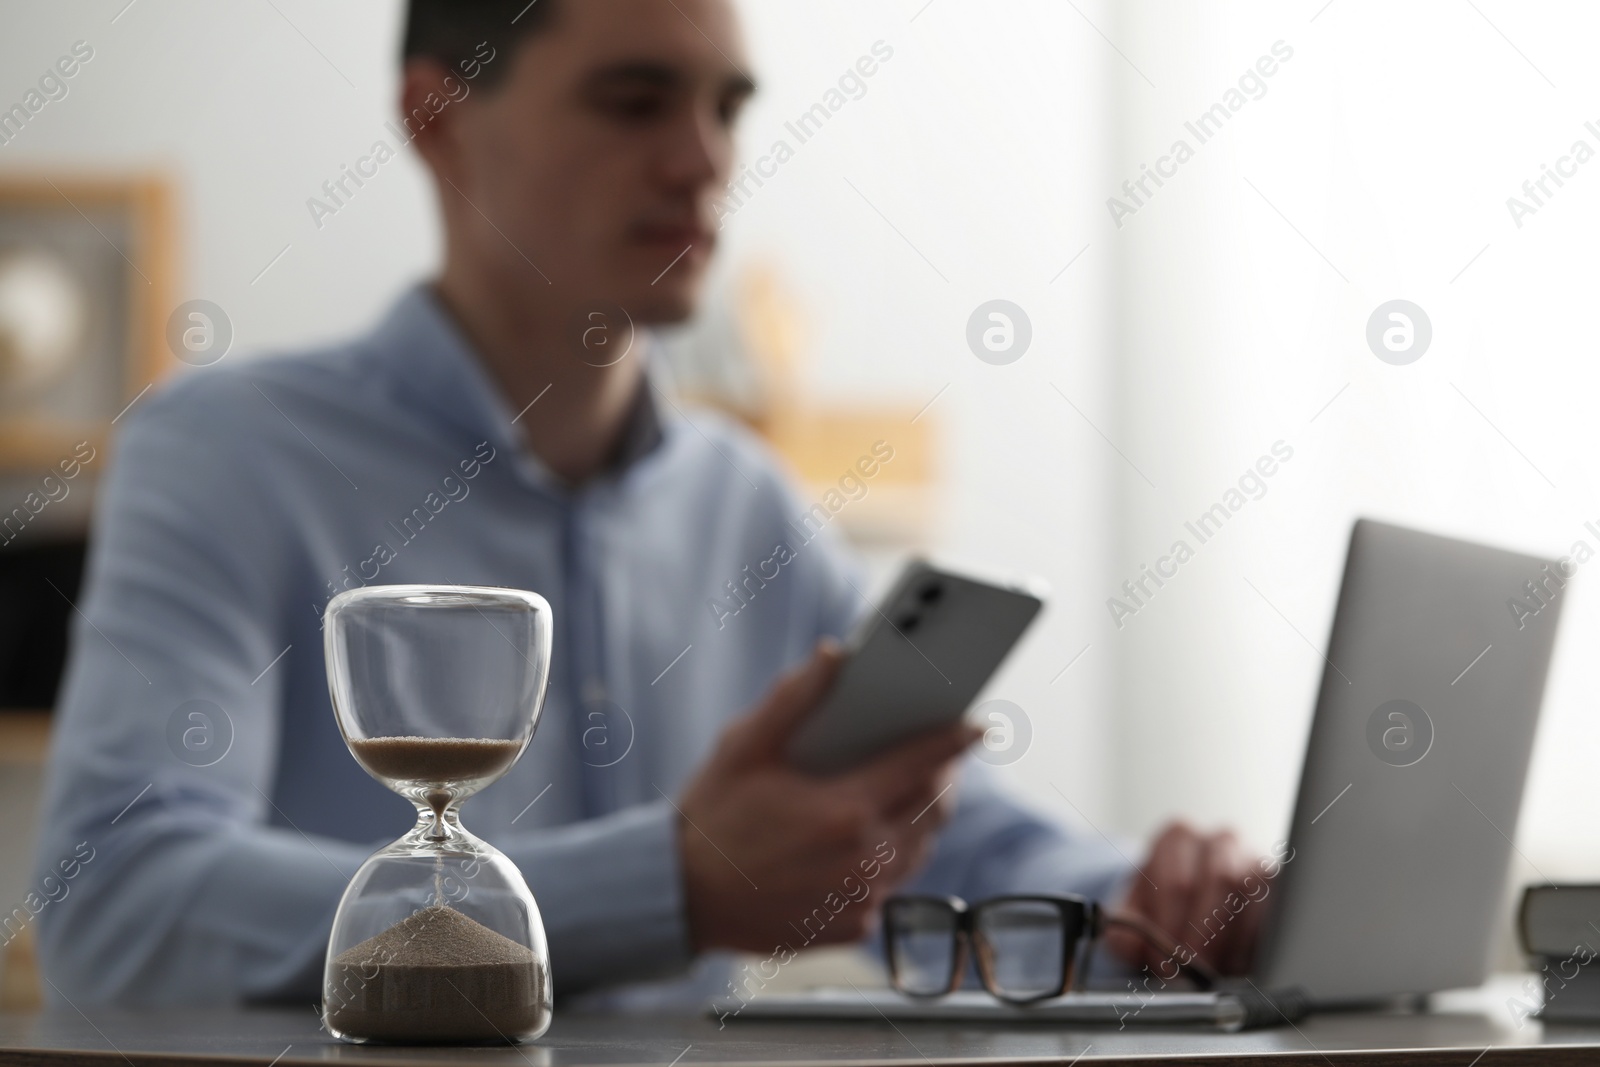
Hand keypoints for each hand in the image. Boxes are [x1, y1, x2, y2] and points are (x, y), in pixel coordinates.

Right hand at [676, 639, 979, 954]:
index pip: (921, 766)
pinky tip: (868, 838)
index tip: (978, 725)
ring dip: (921, 817)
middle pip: (932, 809)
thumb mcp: (743, 748)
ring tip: (908, 790)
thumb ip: (794, 698)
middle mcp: (863, 860)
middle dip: (941, 777)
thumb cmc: (711, 818)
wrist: (683, 899)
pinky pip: (891, 885)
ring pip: (919, 849)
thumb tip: (834, 656)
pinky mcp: (855, 926)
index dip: (953, 741)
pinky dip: (890, 858)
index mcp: (843, 810)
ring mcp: (862, 898)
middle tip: (937, 755)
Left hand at [1102, 821, 1266, 976]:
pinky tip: (1240, 963)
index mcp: (1177, 837)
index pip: (1177, 880)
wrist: (1187, 903)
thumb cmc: (1159, 905)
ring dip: (1232, 938)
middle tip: (1193, 970)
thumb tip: (1130, 942)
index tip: (1165, 959)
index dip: (1171, 926)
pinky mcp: (1279, 884)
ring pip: (1251, 893)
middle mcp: (1219, 840)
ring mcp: (1254, 858)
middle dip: (1204, 934)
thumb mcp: (1133, 915)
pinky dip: (1256, 940)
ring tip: (1215, 970)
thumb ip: (1123, 929)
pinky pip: (1276, 908)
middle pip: (1219, 882)